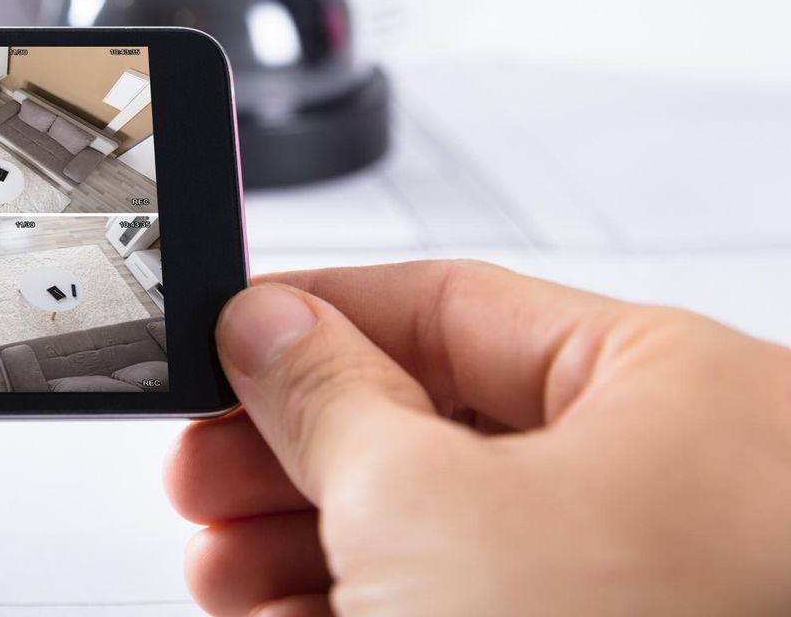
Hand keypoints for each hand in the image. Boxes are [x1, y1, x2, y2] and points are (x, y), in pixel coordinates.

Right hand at [167, 261, 790, 615]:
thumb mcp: (418, 502)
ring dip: (313, 544)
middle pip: (437, 423)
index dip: (316, 322)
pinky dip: (374, 605)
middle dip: (296, 457)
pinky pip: (478, 603)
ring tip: (227, 570)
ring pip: (449, 527)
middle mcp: (682, 477)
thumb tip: (268, 327)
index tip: (225, 347)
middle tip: (207, 473)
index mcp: (669, 385)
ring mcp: (654, 581)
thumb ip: (326, 395)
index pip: (451, 305)